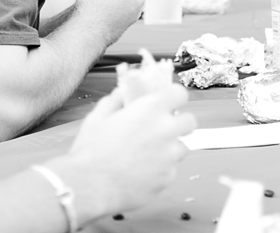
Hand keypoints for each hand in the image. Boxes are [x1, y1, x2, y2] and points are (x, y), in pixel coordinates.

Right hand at [48, 84, 195, 222]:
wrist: (90, 185)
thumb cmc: (92, 151)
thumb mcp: (98, 116)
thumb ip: (115, 100)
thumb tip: (122, 93)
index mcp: (150, 109)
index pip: (179, 93)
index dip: (173, 97)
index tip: (167, 102)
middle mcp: (165, 130)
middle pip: (189, 120)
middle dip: (178, 123)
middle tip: (160, 129)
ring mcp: (169, 156)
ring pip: (181, 147)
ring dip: (170, 148)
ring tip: (146, 154)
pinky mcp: (168, 177)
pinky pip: (171, 169)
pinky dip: (161, 169)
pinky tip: (141, 171)